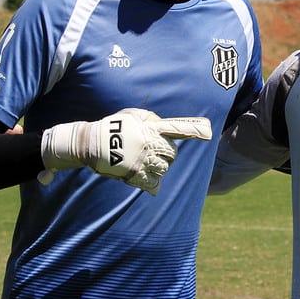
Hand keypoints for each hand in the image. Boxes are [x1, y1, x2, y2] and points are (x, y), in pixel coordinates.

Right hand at [39, 108, 210, 193]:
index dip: (194, 130)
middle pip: (173, 153)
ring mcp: (143, 160)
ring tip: (142, 161)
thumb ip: (151, 118)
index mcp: (151, 128)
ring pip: (165, 169)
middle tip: (151, 151)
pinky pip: (154, 183)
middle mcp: (150, 144)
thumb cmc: (113, 126)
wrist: (90, 143)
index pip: (176, 128)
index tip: (209, 132)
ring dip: (158, 167)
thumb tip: (164, 124)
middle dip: (166, 154)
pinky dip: (152, 183)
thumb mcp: (132, 115)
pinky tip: (144, 178)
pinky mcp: (135, 175)